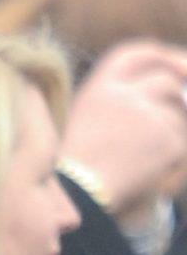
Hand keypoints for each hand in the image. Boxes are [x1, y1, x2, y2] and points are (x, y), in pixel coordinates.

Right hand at [60, 41, 186, 223]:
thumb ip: (120, 98)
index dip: (162, 56)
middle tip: (179, 107)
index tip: (180, 66)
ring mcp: (148, 116)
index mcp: (99, 88)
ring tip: (145, 156)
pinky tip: (151, 171)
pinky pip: (182, 142)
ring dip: (171, 130)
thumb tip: (173, 83)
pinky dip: (173, 156)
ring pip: (178, 114)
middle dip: (180, 91)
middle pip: (166, 82)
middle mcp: (124, 95)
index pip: (137, 54)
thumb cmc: (79, 167)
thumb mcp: (88, 120)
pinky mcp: (168, 141)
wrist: (80, 200)